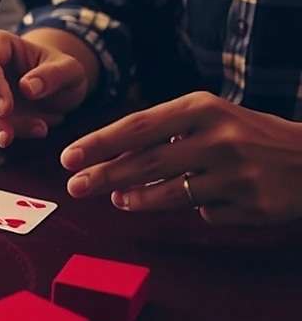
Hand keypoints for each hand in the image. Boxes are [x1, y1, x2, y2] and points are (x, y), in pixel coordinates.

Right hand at [0, 29, 93, 146]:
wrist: (61, 89)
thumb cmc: (62, 71)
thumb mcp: (70, 70)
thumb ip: (52, 75)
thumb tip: (27, 87)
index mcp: (0, 44)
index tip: (5, 109)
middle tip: (6, 135)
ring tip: (36, 129)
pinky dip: (0, 134)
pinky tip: (33, 130)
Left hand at [61, 92, 301, 224]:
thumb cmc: (247, 134)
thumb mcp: (209, 119)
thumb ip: (162, 136)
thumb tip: (109, 162)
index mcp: (203, 108)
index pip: (138, 127)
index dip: (99, 144)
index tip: (68, 158)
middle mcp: (219, 137)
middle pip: (147, 162)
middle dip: (104, 176)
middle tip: (74, 187)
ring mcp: (237, 173)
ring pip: (170, 194)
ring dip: (137, 199)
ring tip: (117, 199)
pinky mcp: (252, 204)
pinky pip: (206, 213)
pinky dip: (197, 208)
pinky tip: (204, 199)